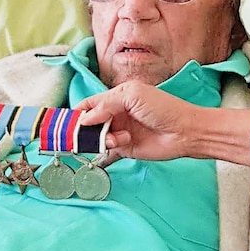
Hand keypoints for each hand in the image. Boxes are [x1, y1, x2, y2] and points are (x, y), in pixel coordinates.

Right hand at [78, 84, 249, 165]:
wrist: (185, 131)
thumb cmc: (164, 108)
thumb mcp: (134, 96)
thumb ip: (106, 104)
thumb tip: (85, 118)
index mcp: (117, 97)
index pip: (89, 104)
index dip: (76, 112)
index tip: (64, 122)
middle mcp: (116, 115)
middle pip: (88, 123)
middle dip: (84, 130)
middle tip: (82, 136)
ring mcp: (120, 132)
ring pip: (96, 138)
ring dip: (101, 140)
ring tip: (118, 139)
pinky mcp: (125, 149)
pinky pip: (106, 152)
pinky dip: (102, 154)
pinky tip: (109, 150)